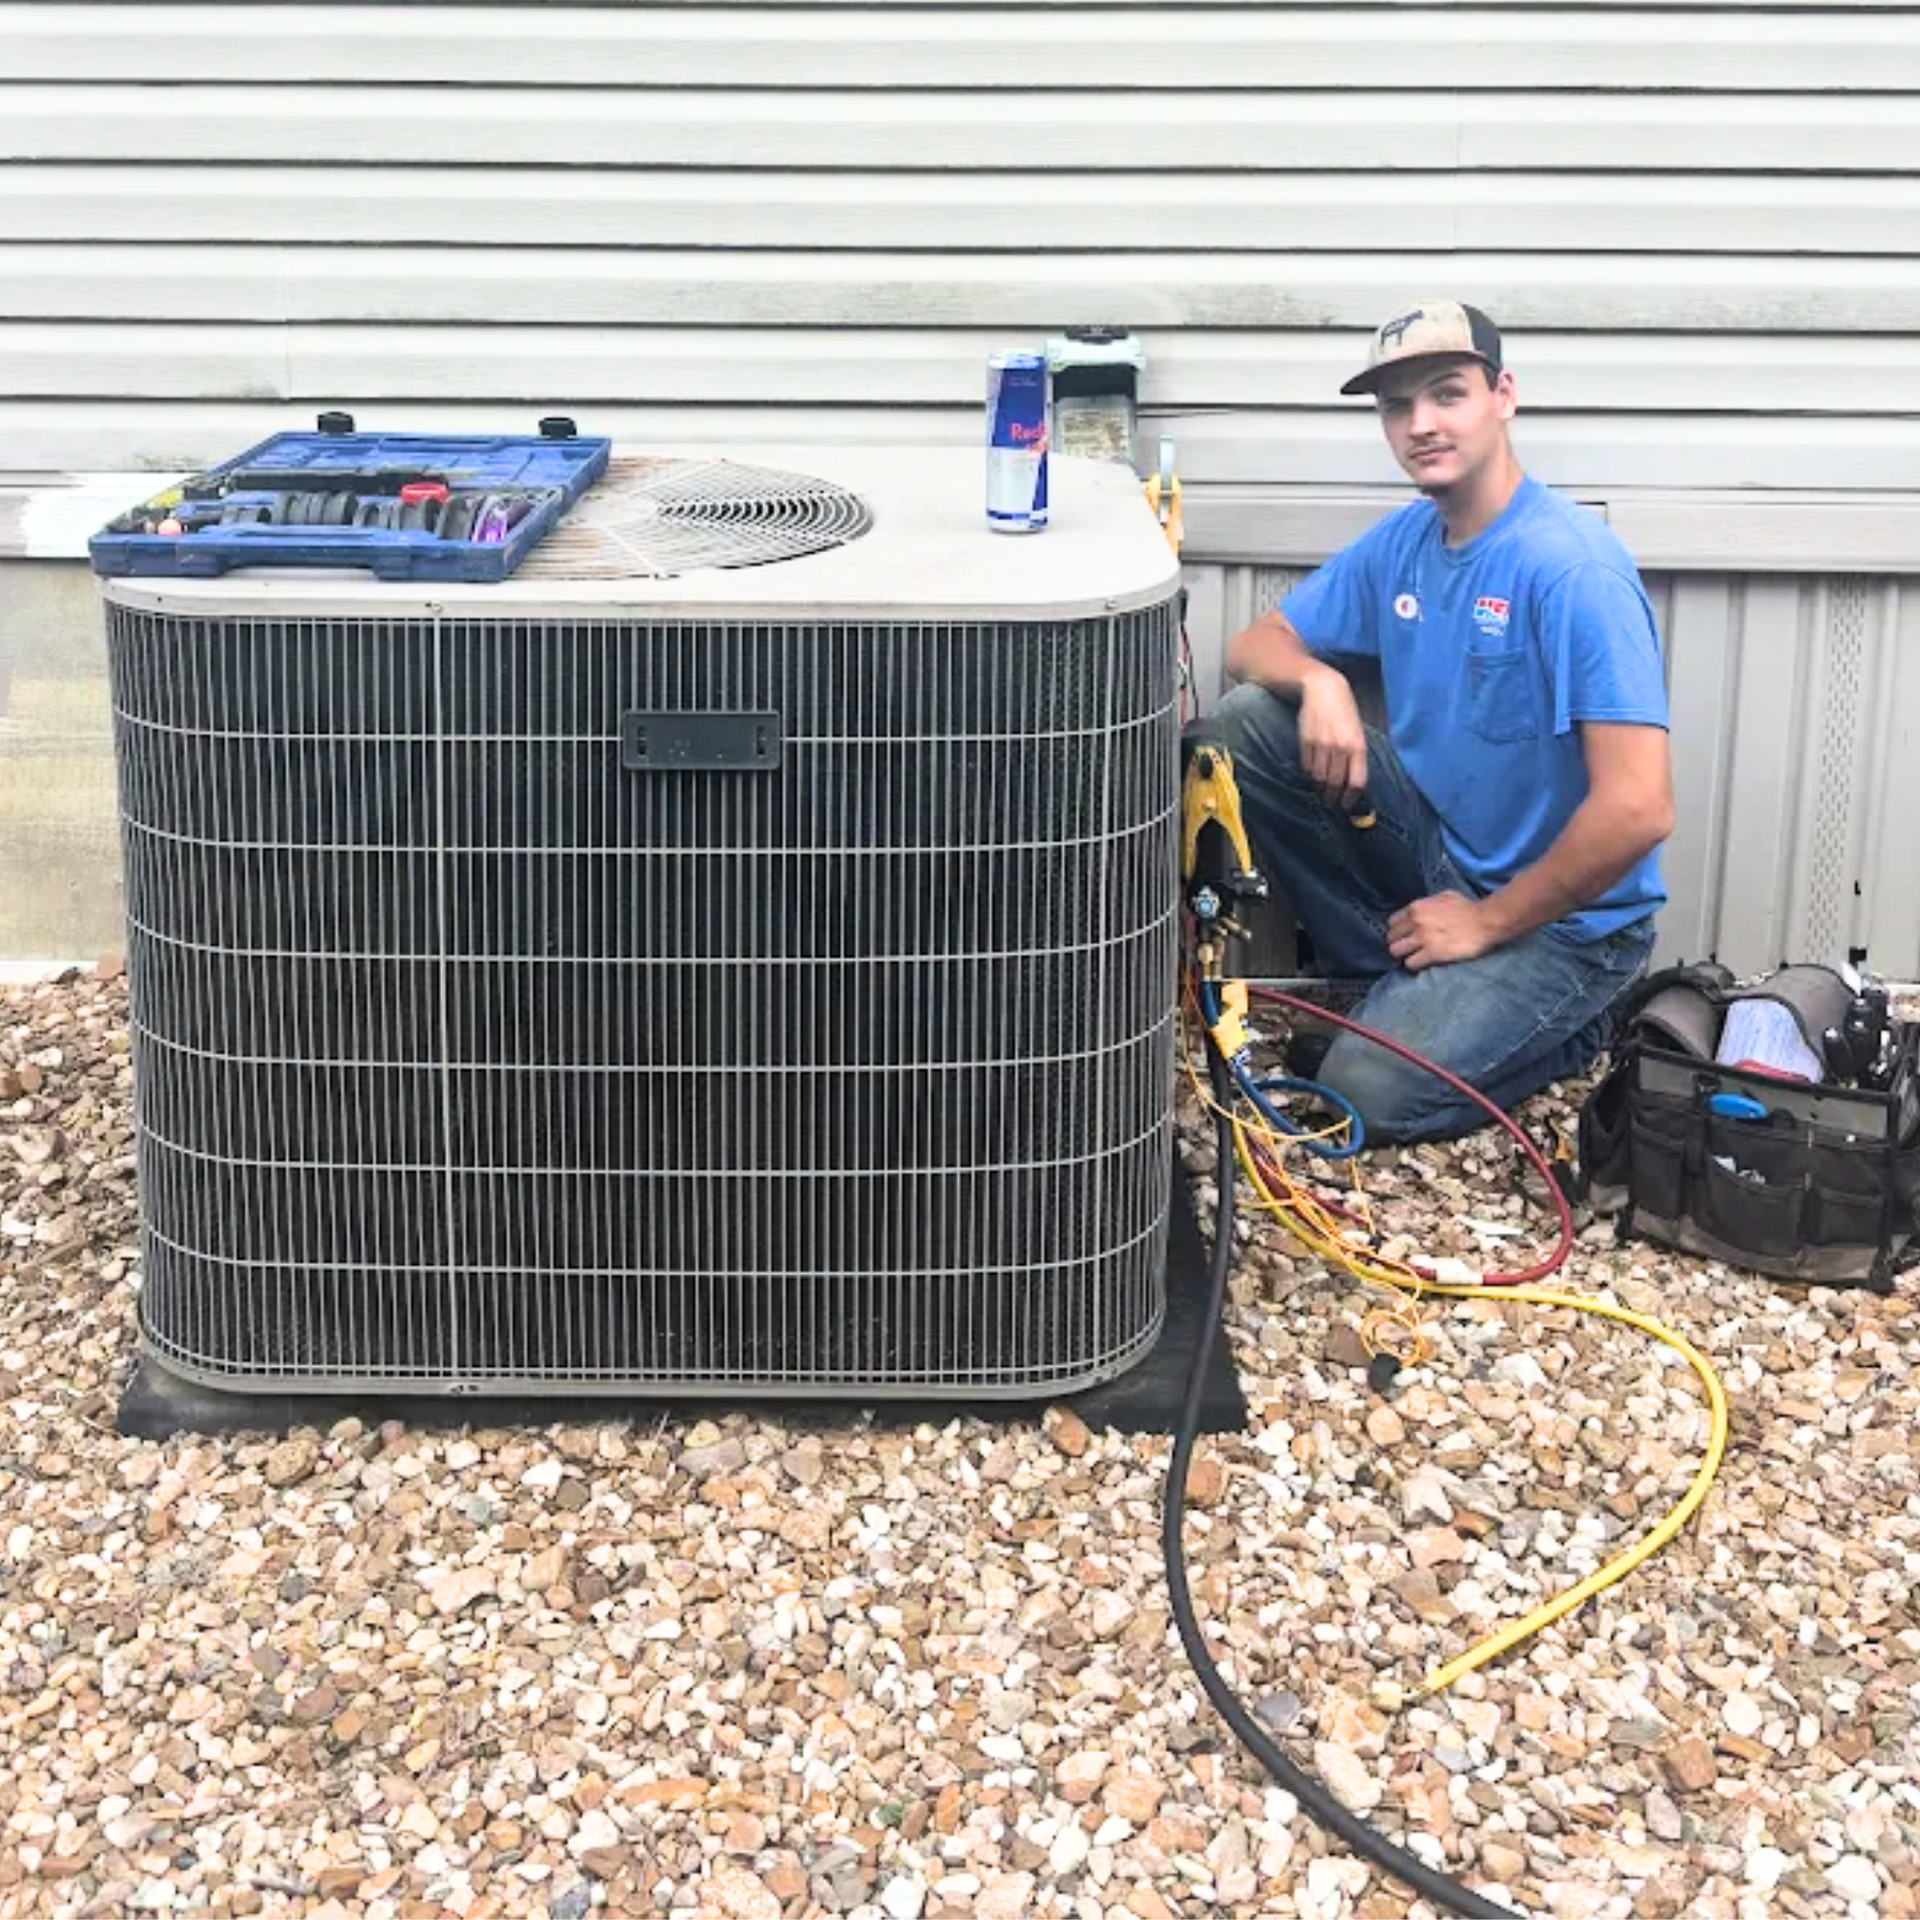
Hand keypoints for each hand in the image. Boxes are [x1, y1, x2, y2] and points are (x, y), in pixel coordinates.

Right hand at [1297, 666, 1367, 811]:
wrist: (1323, 689)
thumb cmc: (1344, 711)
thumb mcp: (1357, 732)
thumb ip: (1356, 755)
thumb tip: (1352, 782)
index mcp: (1358, 746)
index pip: (1356, 782)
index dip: (1351, 799)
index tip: (1346, 806)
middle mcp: (1340, 748)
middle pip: (1336, 784)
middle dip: (1333, 798)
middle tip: (1331, 804)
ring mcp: (1322, 746)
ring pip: (1319, 778)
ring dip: (1319, 790)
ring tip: (1320, 793)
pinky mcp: (1306, 742)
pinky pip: (1307, 767)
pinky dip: (1309, 776)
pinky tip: (1312, 778)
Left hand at [1388, 892, 1495, 970]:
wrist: (1485, 921)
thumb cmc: (1467, 908)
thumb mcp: (1443, 896)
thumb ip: (1427, 903)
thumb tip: (1421, 910)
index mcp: (1416, 907)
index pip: (1392, 922)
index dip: (1398, 930)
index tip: (1405, 935)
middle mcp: (1415, 922)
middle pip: (1391, 938)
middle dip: (1399, 943)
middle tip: (1409, 948)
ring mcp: (1422, 938)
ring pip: (1396, 952)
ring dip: (1404, 955)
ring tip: (1414, 956)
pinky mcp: (1432, 953)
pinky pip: (1410, 963)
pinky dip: (1415, 965)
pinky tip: (1422, 963)